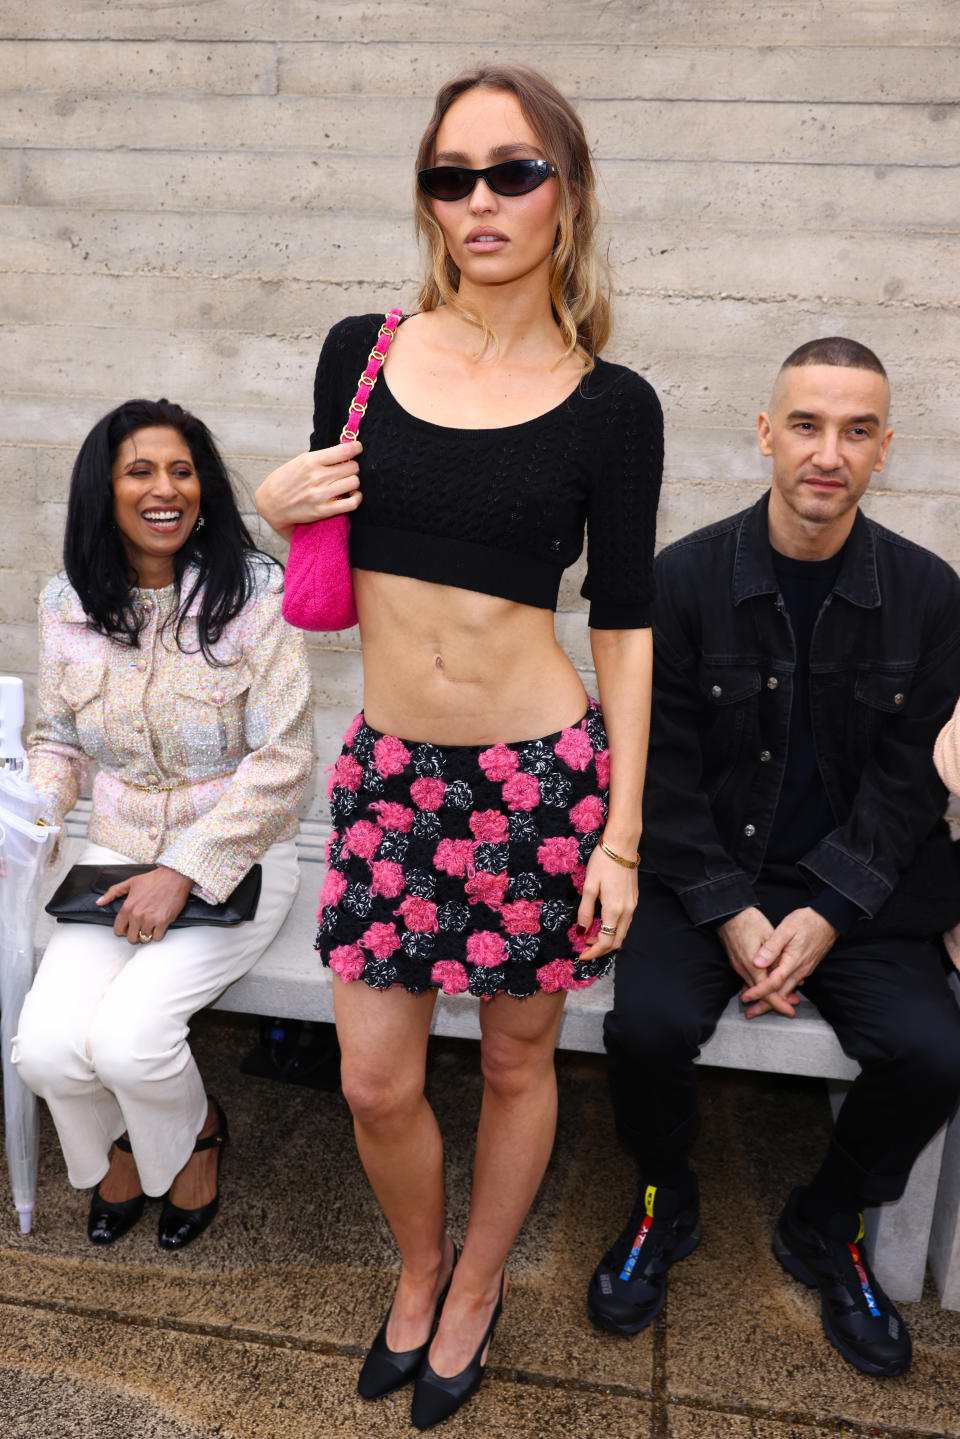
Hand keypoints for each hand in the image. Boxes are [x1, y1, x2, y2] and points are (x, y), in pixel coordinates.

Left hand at [97, 866, 192, 944]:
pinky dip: (158, 934)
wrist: (174, 877)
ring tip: (151, 925)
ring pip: (144, 938)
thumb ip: (113, 892)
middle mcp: (137, 915)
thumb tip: (99, 902)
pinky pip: (157, 937)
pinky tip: (159, 925)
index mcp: (127, 907)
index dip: (123, 930)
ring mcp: (150, 919)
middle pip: (131, 938)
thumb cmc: (153, 879)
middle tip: (141, 927)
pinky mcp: (163, 921)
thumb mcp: (131, 882)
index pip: (118, 930)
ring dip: (147, 934)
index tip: (129, 926)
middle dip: (135, 934)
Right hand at [253, 440, 362, 538]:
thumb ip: (322, 458)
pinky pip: (352, 503)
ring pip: (354, 482)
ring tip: (346, 483)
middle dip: (352, 467)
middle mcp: (317, 476)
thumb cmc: (285, 480)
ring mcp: (321, 494)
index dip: (356, 448)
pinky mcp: (323, 510)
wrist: (270, 503)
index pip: (345, 450)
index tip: (357, 448)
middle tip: (345, 470)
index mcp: (311, 460)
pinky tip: (352, 496)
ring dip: (353, 482)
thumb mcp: (300, 461)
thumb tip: (345, 453)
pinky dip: (356, 498)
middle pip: (353, 467)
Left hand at [576, 844, 638, 962]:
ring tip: (590, 936)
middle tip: (584, 947)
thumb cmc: (603, 863)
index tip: (581, 955)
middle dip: (600, 949)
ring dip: (607, 939)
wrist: (622, 846)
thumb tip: (581, 931)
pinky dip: (614, 929)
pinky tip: (602, 923)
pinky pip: (625, 922)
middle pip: (617, 941)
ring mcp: (633, 906)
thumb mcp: (589, 886)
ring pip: (622, 933)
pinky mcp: (634, 900)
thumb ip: (585, 911)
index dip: (593, 952)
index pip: (606, 941)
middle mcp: (627, 911)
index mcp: (614, 909)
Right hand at [716, 906, 797, 1018]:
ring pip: (755, 988)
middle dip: (776, 1002)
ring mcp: (738, 967)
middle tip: (790, 1007)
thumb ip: (775, 955)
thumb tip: (783, 972)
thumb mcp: (768, 935)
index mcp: (754, 965)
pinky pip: (750, 979)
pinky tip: (770, 983)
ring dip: (769, 994)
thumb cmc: (750, 921)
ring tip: (785, 997)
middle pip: (761, 994)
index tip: (790, 1011)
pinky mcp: (737, 963)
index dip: (780, 1003)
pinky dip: (761, 985)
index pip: (768, 991)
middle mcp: (744, 970)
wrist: (728, 914)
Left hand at [739, 906, 836, 1014]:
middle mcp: (800, 970)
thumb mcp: (786, 929)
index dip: (758, 992)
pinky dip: (781, 991)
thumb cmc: (807, 921)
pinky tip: (774, 992)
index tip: (746, 997)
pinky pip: (791, 984)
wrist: (829, 919)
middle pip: (780, 994)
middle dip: (764, 1005)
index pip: (773, 983)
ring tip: (758, 1005)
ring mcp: (804, 970)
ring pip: (786, 991)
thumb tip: (757, 963)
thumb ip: (772, 947)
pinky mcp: (805, 967)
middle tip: (750, 1012)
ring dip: (772, 1000)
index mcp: (793, 962)